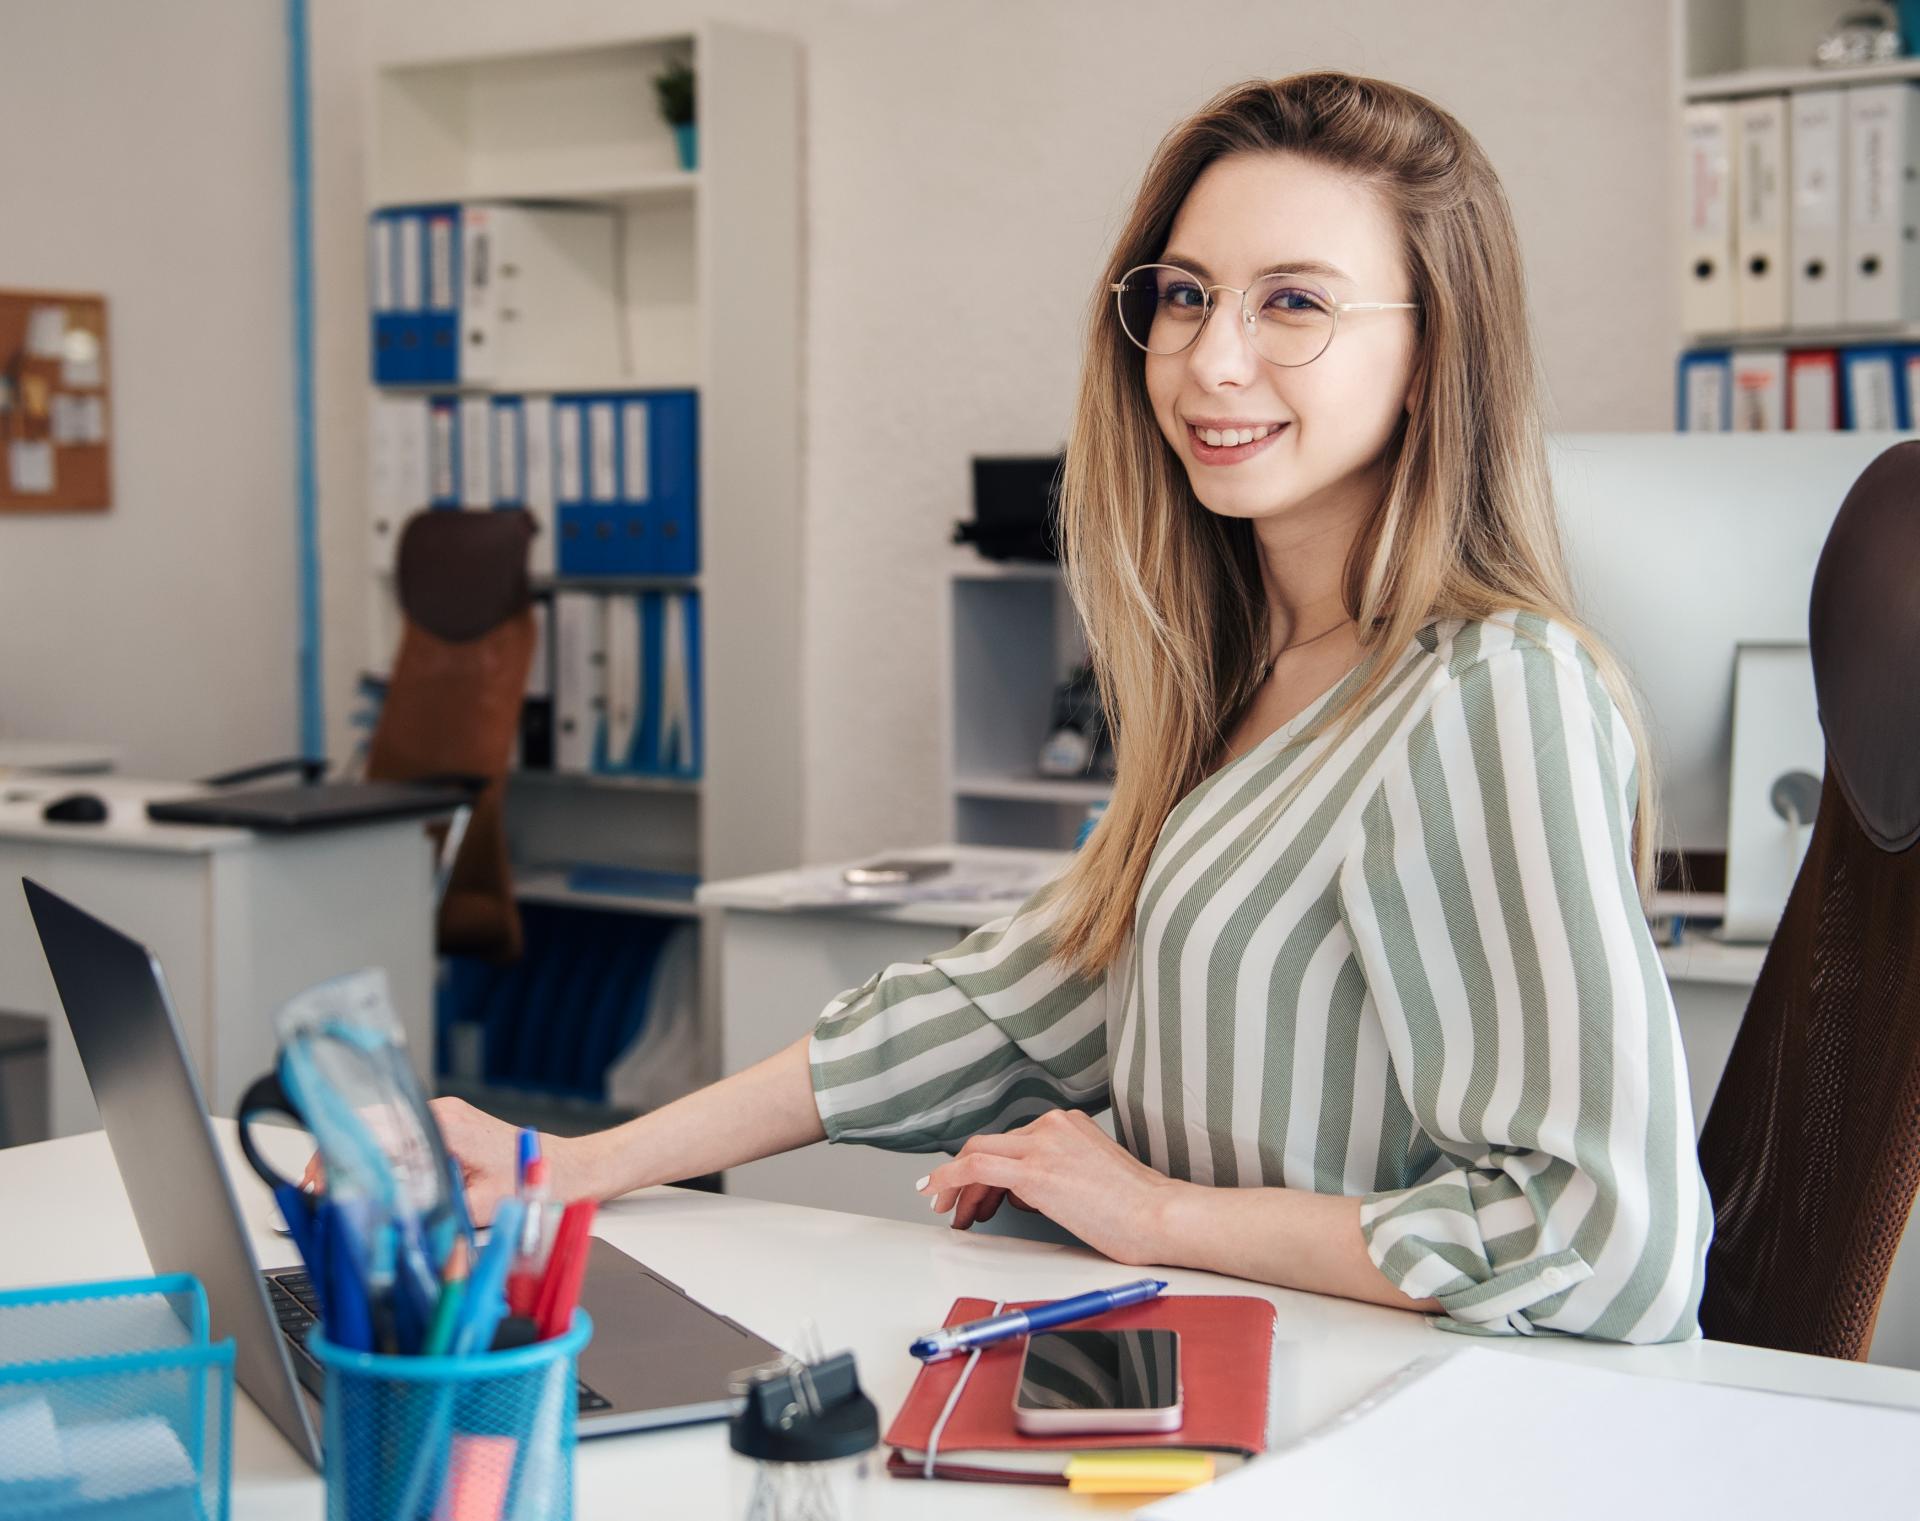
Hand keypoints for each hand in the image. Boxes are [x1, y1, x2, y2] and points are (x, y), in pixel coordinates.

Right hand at [296, 1097, 596, 1225]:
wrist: (570, 1167)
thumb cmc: (535, 1181)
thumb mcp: (482, 1207)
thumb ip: (437, 1215)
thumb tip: (398, 1230)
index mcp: (446, 1124)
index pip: (376, 1129)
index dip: (339, 1155)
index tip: (319, 1183)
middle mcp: (442, 1112)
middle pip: (372, 1125)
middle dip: (340, 1159)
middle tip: (319, 1196)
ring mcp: (445, 1116)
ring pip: (385, 1130)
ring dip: (360, 1159)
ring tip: (340, 1194)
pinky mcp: (448, 1126)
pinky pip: (403, 1136)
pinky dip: (382, 1158)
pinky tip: (373, 1185)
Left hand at [916, 1110, 1183, 1266]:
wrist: (1161, 1216)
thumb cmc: (1138, 1209)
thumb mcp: (1092, 1175)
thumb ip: (1056, 1172)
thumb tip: (1021, 1192)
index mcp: (1068, 1125)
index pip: (1013, 1143)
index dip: (986, 1170)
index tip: (976, 1192)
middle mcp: (1053, 1126)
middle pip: (990, 1145)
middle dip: (963, 1178)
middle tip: (952, 1205)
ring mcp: (1043, 1144)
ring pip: (978, 1154)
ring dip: (956, 1186)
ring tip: (952, 1214)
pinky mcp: (1035, 1170)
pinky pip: (976, 1166)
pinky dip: (949, 1179)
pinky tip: (938, 1193)